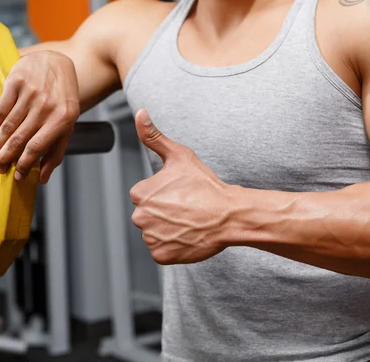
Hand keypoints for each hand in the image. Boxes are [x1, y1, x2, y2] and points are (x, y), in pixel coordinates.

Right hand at [0, 51, 80, 182]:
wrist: (57, 61)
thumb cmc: (63, 97)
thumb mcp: (67, 123)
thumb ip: (56, 150)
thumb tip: (43, 177)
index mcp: (62, 119)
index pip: (36, 148)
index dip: (23, 165)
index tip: (17, 175)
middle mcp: (46, 106)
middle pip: (19, 139)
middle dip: (6, 158)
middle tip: (0, 167)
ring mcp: (30, 93)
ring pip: (8, 126)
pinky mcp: (16, 81)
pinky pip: (1, 109)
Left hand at [130, 109, 229, 264]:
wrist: (229, 215)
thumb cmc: (206, 185)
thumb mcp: (179, 155)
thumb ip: (153, 136)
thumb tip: (139, 113)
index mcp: (140, 193)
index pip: (144, 195)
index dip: (163, 194)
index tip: (180, 193)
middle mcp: (140, 217)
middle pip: (148, 215)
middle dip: (163, 212)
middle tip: (186, 207)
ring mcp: (151, 238)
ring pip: (155, 233)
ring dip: (168, 229)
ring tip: (189, 221)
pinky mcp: (161, 256)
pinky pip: (162, 250)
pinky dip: (173, 246)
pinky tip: (188, 235)